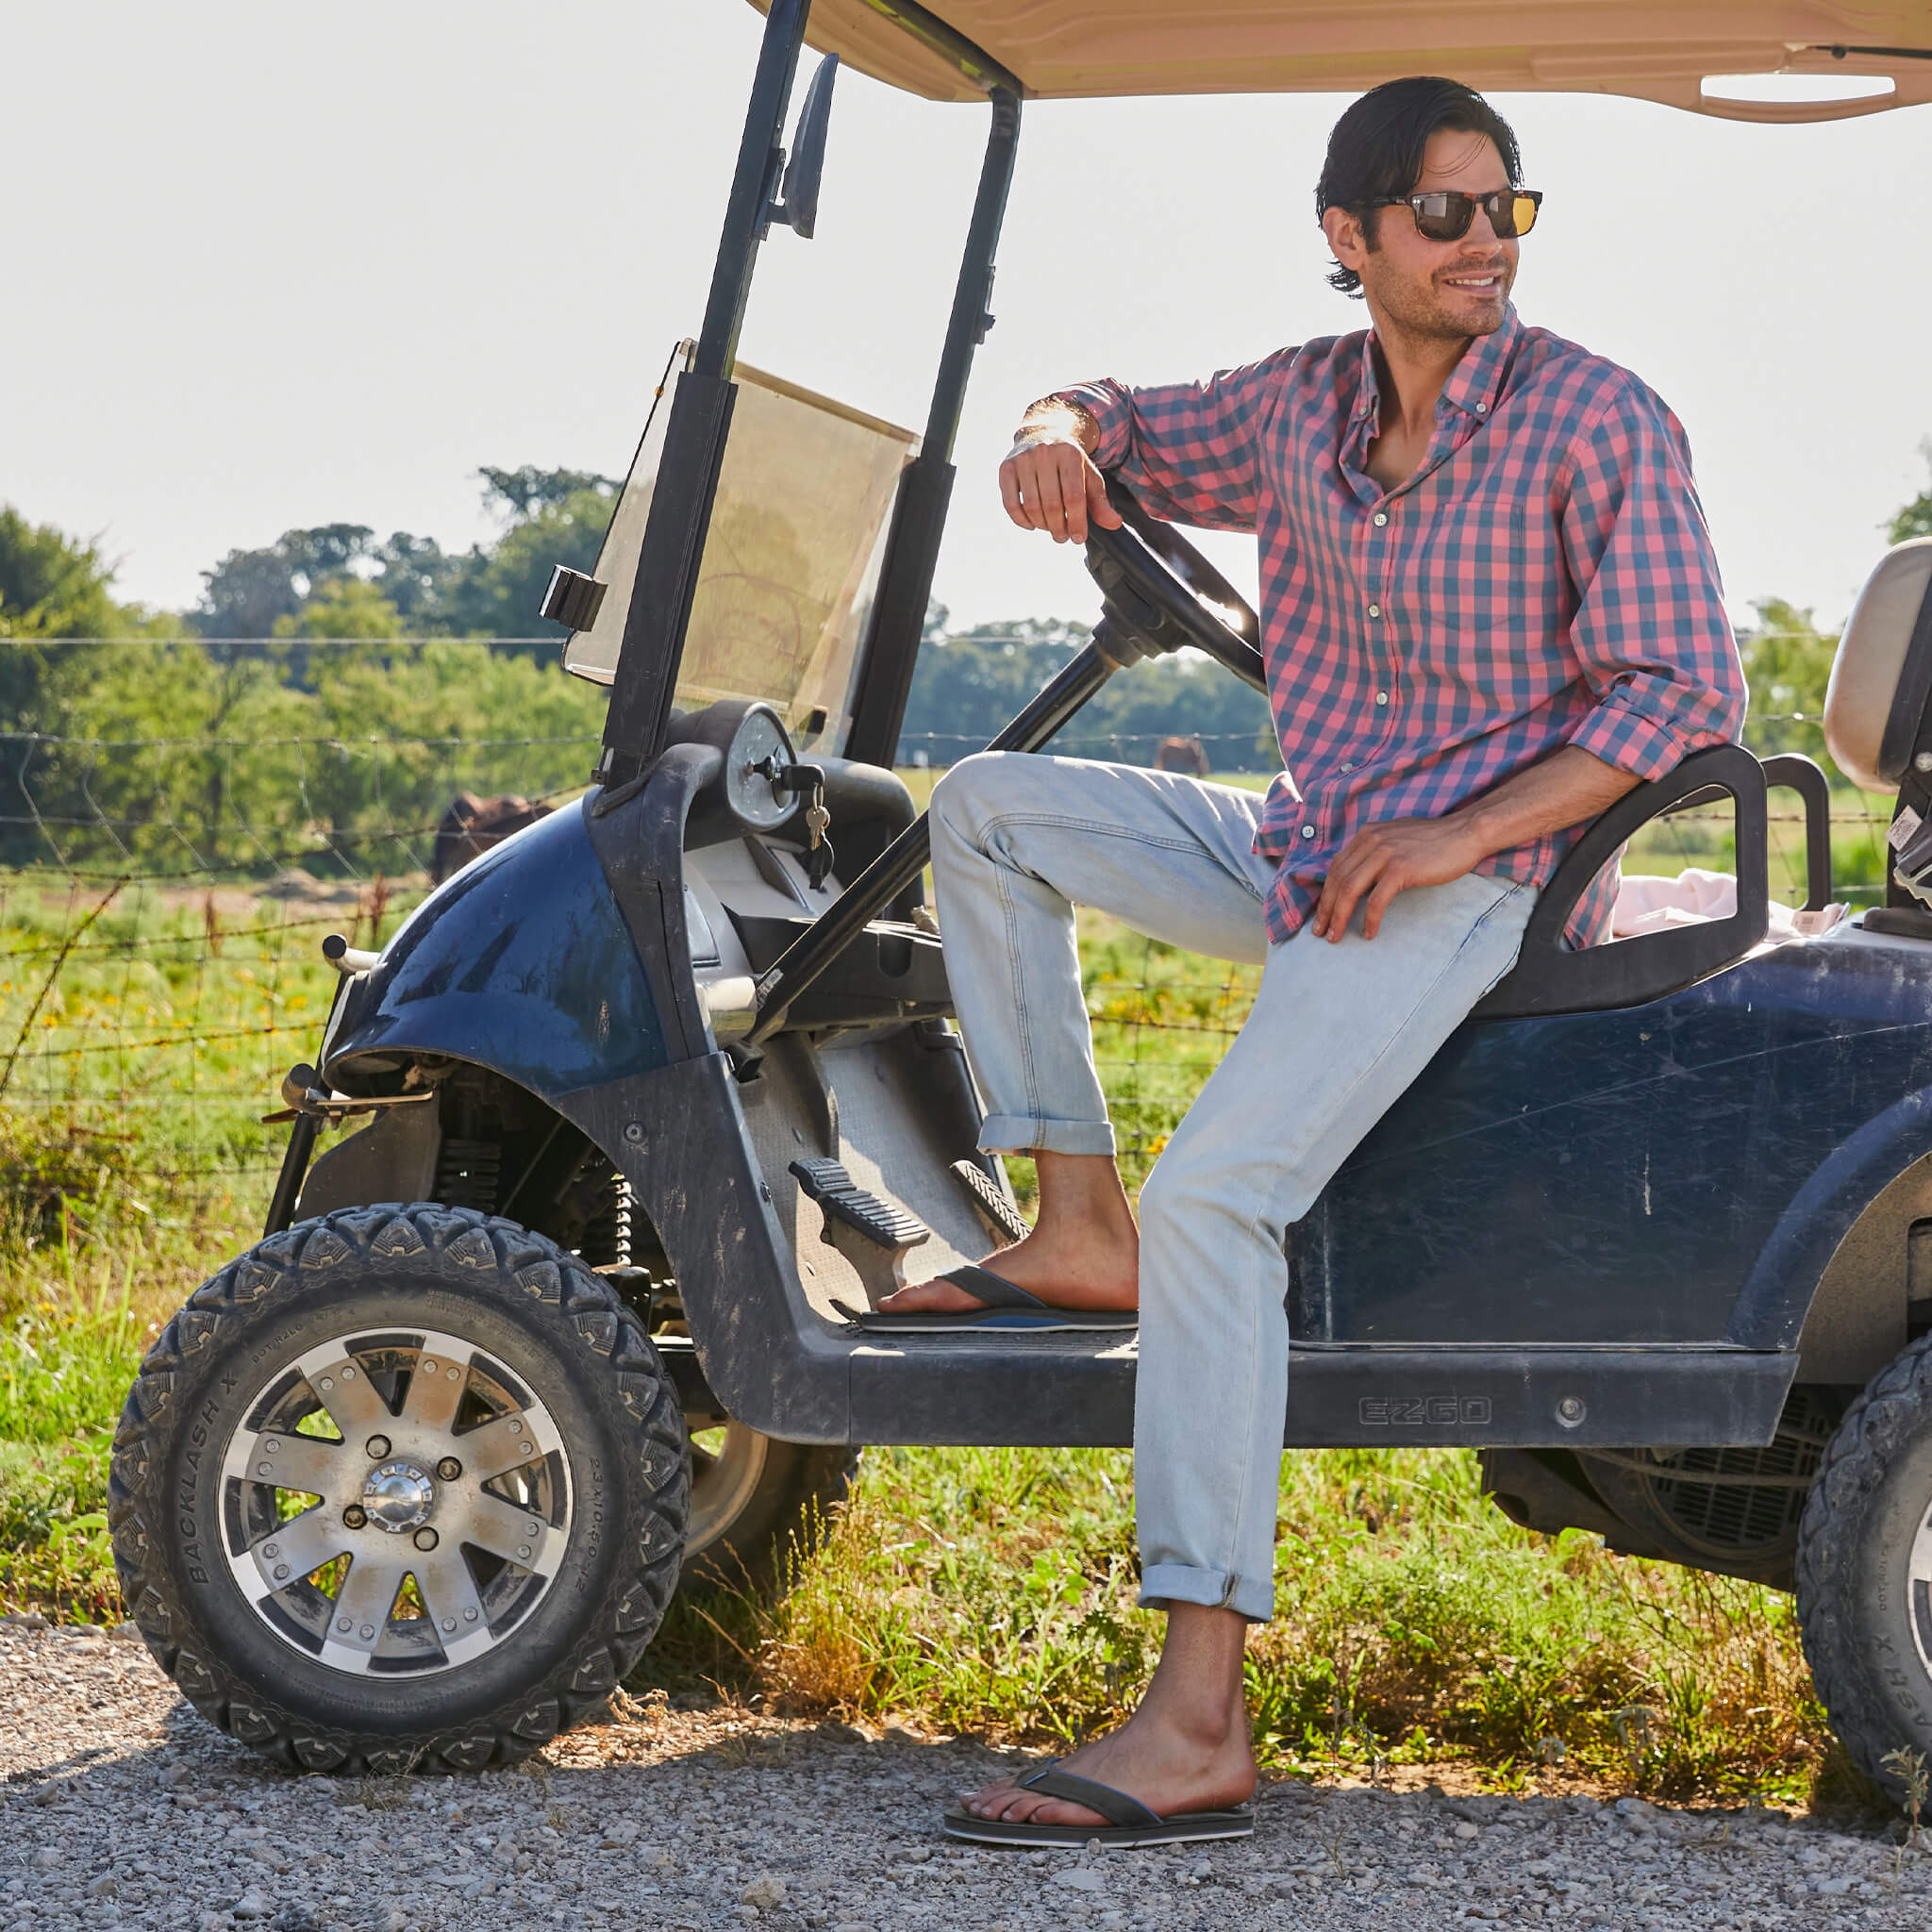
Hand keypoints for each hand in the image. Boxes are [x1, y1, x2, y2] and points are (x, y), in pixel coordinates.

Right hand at [999, 435, 1121, 543]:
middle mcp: (1044, 453)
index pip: (1073, 497)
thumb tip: (1114, 524)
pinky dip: (1021, 521)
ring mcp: (1023, 459)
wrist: (1043, 434)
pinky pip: (1010, 504)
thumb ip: (1101, 502)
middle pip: (1051, 504)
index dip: (1077, 522)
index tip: (1078, 538)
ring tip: (1050, 529)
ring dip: (1042, 526)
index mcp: (1069, 453)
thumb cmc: (1070, 463)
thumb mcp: (1089, 477)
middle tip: (1063, 537)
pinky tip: (1032, 524)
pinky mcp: (1006, 468)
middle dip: (1059, 528)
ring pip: (1031, 506)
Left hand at [1310, 814, 1486, 941]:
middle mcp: (1370, 841)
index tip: (1321, 914)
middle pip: (1337, 880)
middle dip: (1325, 909)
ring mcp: (1385, 854)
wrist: (1466, 833)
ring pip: (1350, 891)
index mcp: (1366, 835)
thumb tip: (1358, 878)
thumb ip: (1375, 853)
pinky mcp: (1401, 869)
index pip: (1336, 867)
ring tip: (1336, 937)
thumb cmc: (1435, 841)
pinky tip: (1369, 933)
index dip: (1325, 893)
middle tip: (1320, 932)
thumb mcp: (1395, 839)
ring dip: (1339, 917)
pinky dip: (1369, 919)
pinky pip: (1376, 900)